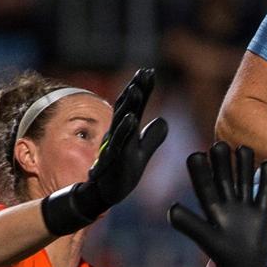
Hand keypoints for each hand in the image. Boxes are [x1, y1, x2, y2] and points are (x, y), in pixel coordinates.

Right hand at [40, 68, 168, 235]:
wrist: (103, 195)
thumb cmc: (121, 174)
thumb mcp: (141, 154)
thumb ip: (152, 137)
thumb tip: (163, 120)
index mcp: (126, 131)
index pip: (135, 106)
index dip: (142, 89)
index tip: (149, 71)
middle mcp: (118, 135)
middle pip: (127, 108)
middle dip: (135, 89)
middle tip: (145, 72)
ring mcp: (114, 147)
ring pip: (121, 122)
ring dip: (129, 105)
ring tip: (136, 88)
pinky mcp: (112, 161)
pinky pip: (119, 143)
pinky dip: (126, 130)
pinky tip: (133, 118)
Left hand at [169, 142, 266, 266]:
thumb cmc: (222, 253)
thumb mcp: (205, 238)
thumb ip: (189, 224)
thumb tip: (170, 209)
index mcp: (212, 207)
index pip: (204, 184)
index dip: (200, 170)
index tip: (196, 155)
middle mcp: (228, 201)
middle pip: (225, 176)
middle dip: (223, 160)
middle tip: (220, 145)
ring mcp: (246, 204)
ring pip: (245, 178)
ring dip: (245, 164)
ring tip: (243, 149)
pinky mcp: (264, 209)